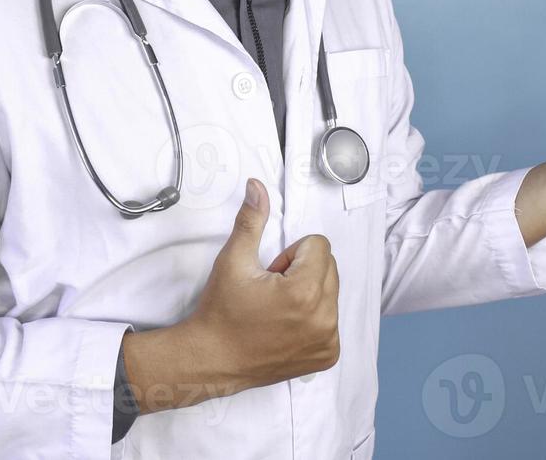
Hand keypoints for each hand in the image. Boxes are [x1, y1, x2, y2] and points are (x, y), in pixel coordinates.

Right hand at [184, 178, 339, 392]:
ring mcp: (328, 340)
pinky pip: (332, 318)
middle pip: (329, 266)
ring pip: (332, 291)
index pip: (319, 245)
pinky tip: (286, 326)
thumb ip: (251, 220)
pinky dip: (313, 316)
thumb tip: (257, 186)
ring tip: (277, 308)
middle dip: (303, 270)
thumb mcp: (233, 260)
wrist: (213, 360)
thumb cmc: (222, 311)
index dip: (290, 254)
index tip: (270, 274)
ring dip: (309, 292)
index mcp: (305, 292)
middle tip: (272, 290)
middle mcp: (323, 319)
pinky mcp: (327, 354)